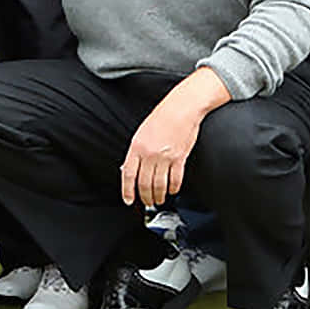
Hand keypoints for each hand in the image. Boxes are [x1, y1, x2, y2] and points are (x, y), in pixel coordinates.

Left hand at [120, 93, 204, 207]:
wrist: (182, 107)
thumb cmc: (162, 117)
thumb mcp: (141, 133)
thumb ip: (136, 152)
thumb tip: (132, 170)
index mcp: (136, 147)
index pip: (128, 175)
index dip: (128, 191)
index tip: (129, 200)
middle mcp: (149, 154)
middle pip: (144, 184)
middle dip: (145, 197)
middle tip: (147, 201)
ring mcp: (165, 157)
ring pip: (159, 185)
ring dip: (159, 196)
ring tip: (159, 199)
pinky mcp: (180, 158)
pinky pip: (175, 179)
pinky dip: (173, 188)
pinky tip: (172, 190)